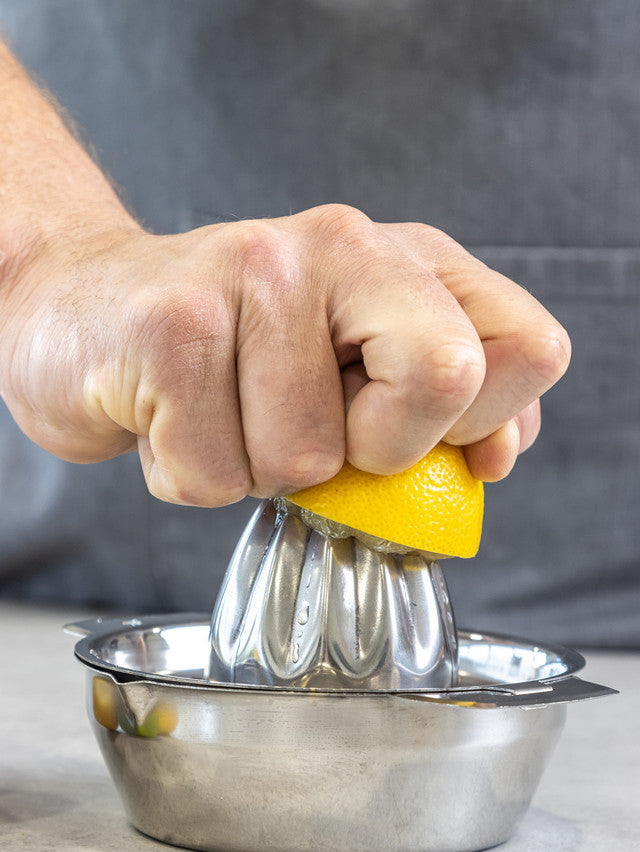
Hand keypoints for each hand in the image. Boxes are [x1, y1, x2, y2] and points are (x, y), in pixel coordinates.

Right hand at [0, 204, 569, 505]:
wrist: (87, 312)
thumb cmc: (231, 357)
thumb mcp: (356, 370)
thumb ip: (444, 411)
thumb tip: (494, 456)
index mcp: (409, 260)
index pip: (530, 349)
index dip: (485, 425)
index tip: (417, 442)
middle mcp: (343, 246)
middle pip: (444, 381)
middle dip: (371, 452)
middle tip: (306, 428)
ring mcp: (256, 275)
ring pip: (304, 460)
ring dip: (255, 470)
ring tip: (218, 411)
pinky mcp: (174, 326)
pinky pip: (213, 475)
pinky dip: (188, 475)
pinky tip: (171, 416)